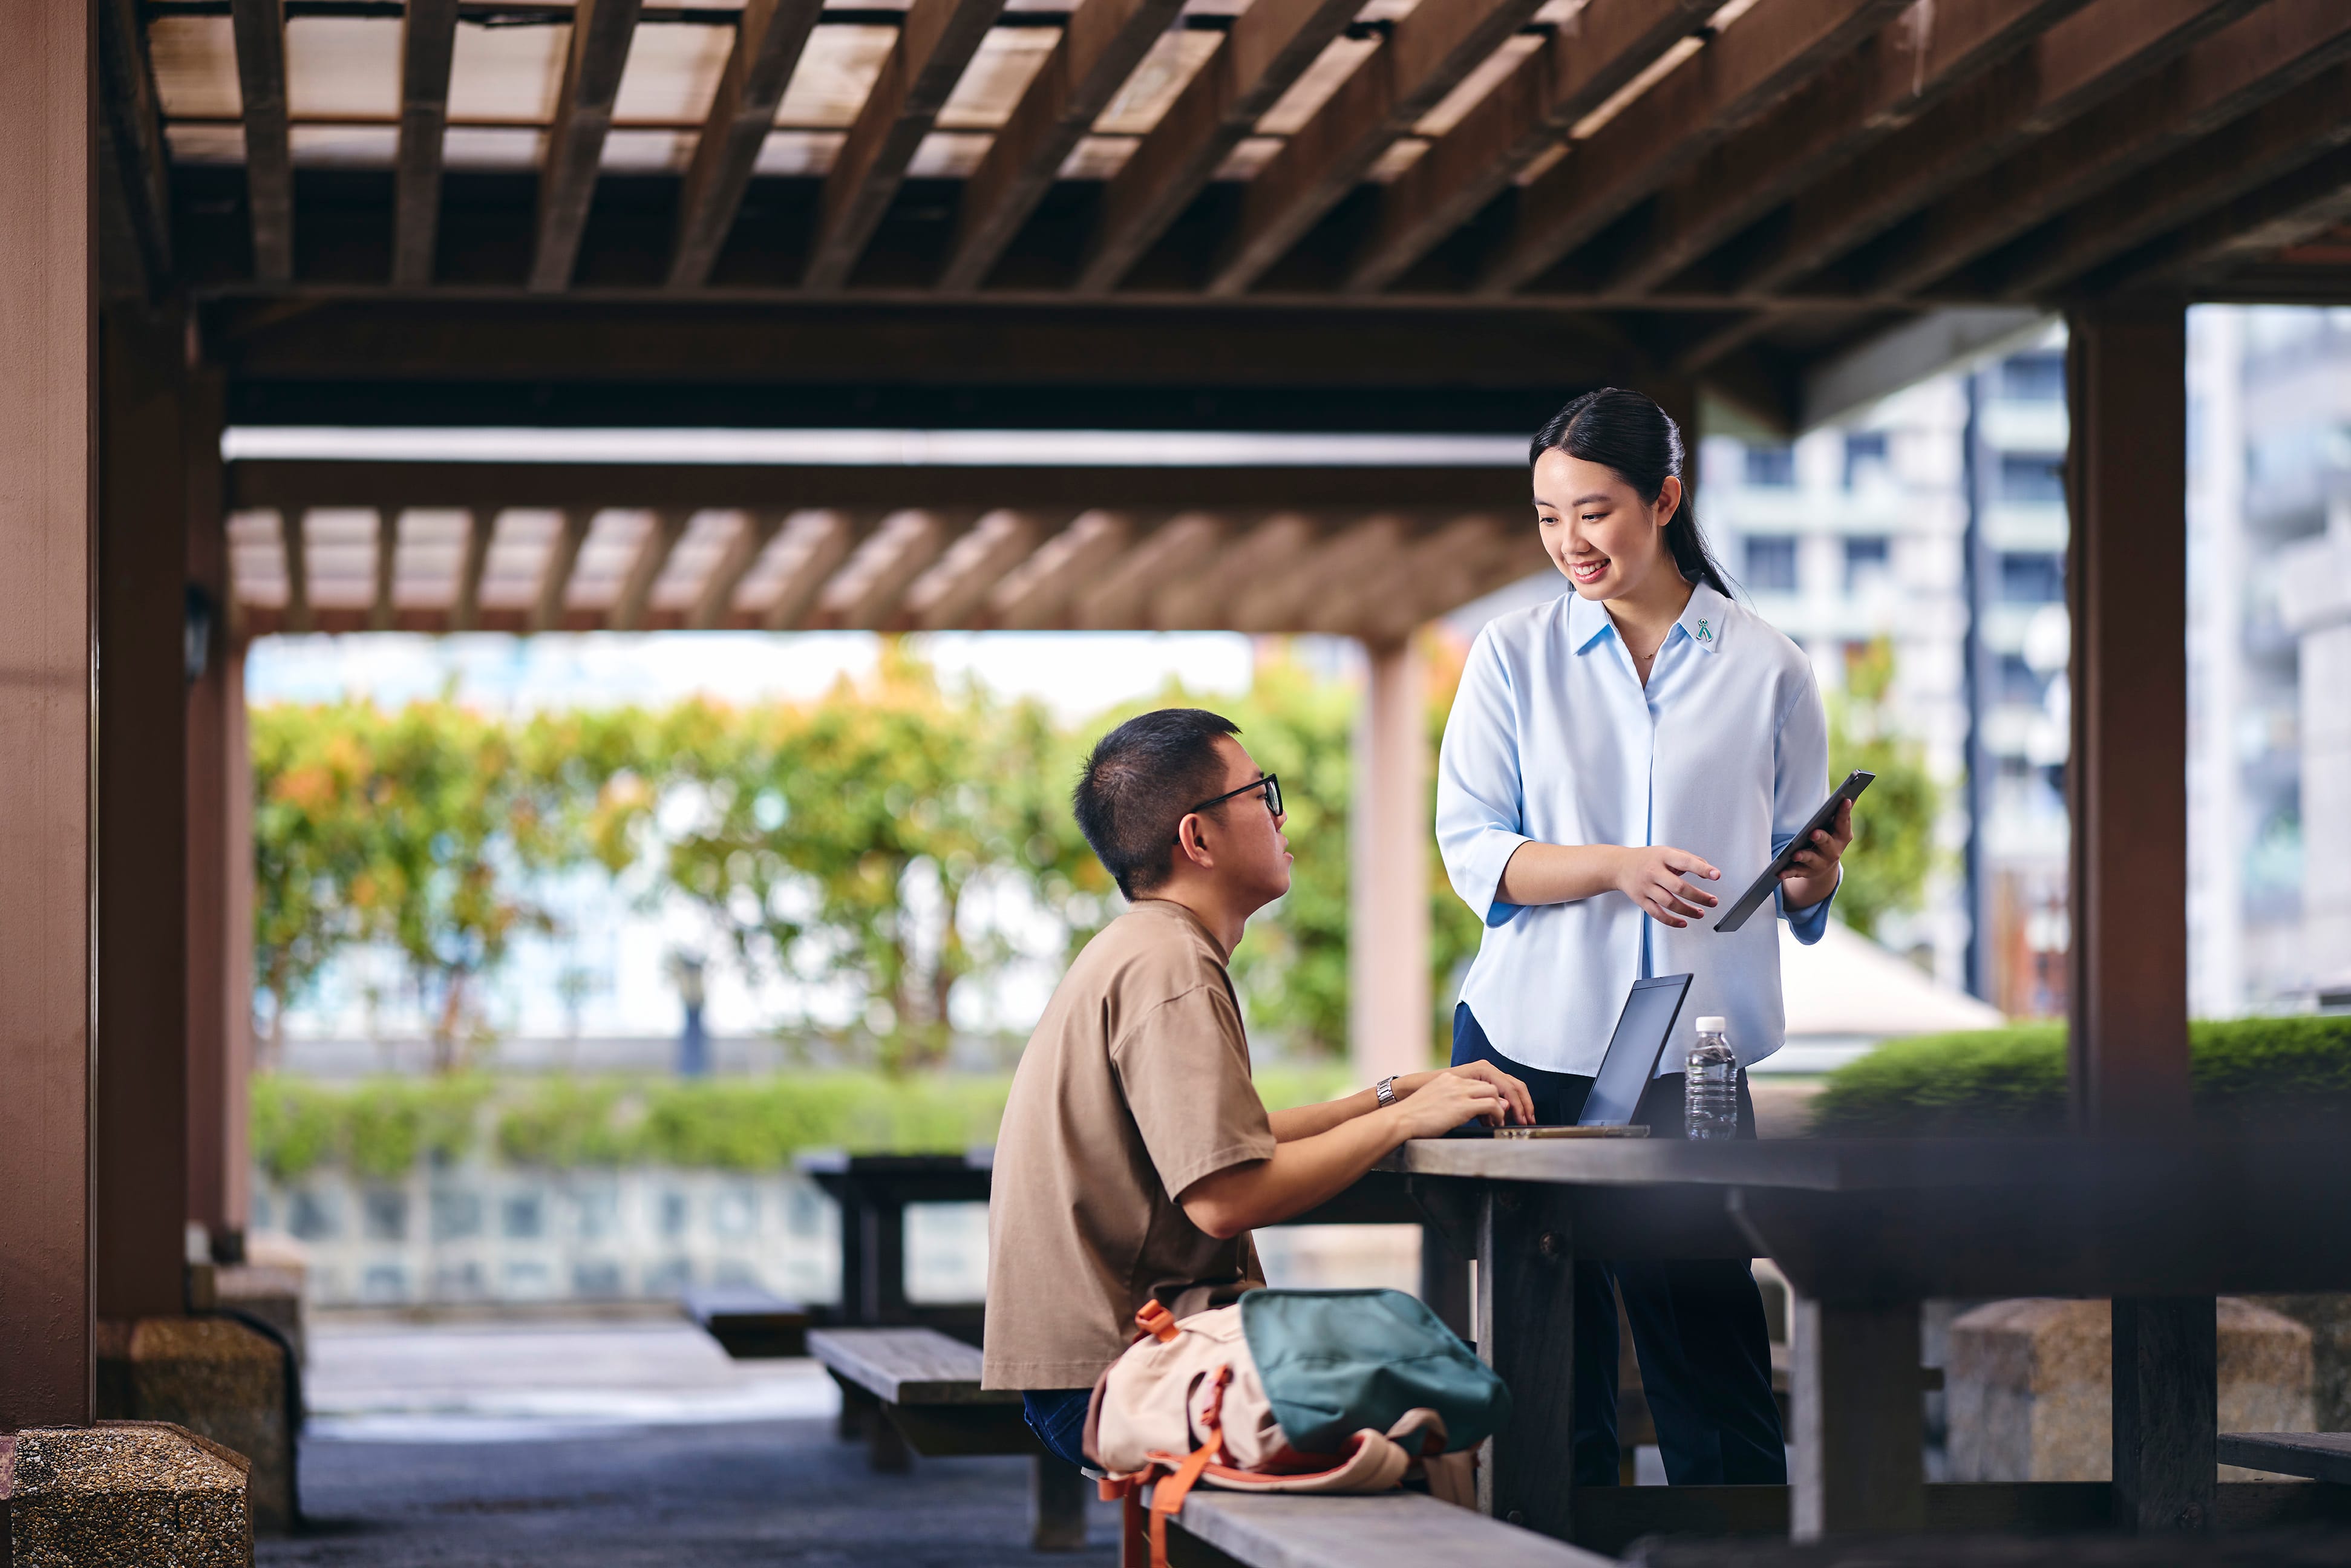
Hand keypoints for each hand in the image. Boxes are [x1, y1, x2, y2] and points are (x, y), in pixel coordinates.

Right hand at [1394, 1071, 1510, 1137]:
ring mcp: (1459, 1092)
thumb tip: (1472, 1109)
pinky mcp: (1463, 1105)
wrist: (1401, 1119)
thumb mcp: (1434, 1102)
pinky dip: (1497, 1114)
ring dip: (1500, 1107)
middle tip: (1501, 1115)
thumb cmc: (1414, 1117)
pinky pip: (1491, 1105)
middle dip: (1499, 1099)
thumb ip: (1453, 1102)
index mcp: (1447, 1079)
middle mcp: (1455, 1081)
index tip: (1490, 1109)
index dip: (1487, 1096)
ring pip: (1493, 1092)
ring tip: (1499, 1121)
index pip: (1476, 1082)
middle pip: (1489, 1084)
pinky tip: (1493, 1123)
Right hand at [1613, 845, 1720, 927]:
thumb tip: (1707, 871)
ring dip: (1688, 910)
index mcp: (1663, 856)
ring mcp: (1646, 887)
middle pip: (1678, 887)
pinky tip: (1683, 922)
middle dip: (1699, 896)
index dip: (1702, 869)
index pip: (1685, 862)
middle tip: (1712, 901)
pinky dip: (1671, 920)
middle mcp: (1653, 871)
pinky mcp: (1641, 900)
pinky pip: (1657, 913)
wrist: (1619, 866)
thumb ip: (1689, 859)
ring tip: (1700, 913)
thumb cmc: (1647, 859)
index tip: (1716, 875)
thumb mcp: (1668, 851)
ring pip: (1669, 902)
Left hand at [1777, 799, 1851, 910]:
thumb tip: (1852, 792)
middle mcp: (1833, 851)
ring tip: (1795, 854)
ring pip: (1811, 859)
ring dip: (1804, 856)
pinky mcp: (1806, 872)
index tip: (1844, 800)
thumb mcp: (1836, 825)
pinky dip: (1787, 873)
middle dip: (1821, 838)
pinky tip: (1778, 872)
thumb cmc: (1829, 836)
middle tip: (1814, 833)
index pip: (1843, 822)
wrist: (1824, 865)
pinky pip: (1795, 872)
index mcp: (1843, 836)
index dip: (1844, 812)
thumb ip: (1841, 812)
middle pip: (1827, 843)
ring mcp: (1820, 863)